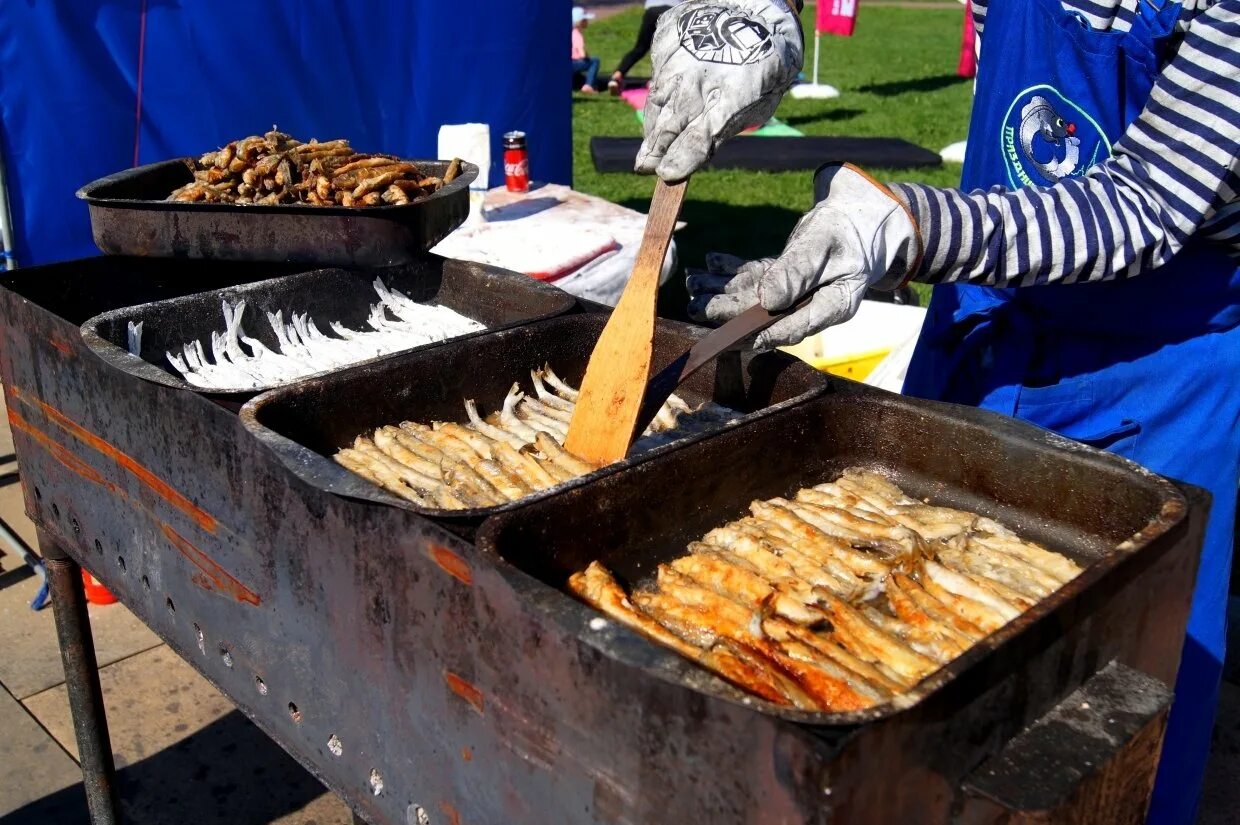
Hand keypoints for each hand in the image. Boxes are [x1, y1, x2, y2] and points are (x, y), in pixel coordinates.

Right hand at [635, 0, 803, 180]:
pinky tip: (671, 95)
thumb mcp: (759, 101)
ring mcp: (679, 58)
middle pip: (669, 127)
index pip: (698, 140)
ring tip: (654, 141)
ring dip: (655, 125)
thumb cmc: (764, 62)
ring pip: (657, 103)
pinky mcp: (667, 39)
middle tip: (645, 166)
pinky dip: (662, 89)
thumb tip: (693, 154)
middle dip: (655, 151)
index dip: (680, 161)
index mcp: (732, 97)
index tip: (665, 174)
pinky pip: (657, 73)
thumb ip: (726, 127)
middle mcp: (699, 78)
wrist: (758, 4)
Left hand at [687, 165, 921, 348]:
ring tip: (692, 286)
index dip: (766, 333)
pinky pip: (754, 277)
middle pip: (766, 314)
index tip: (739, 338)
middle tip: (698, 309)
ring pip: (753, 296)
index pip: (796, 326)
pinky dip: (730, 271)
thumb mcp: (826, 246)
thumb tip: (767, 300)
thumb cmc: (849, 229)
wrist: (860, 216)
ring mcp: (795, 293)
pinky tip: (708, 264)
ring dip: (721, 291)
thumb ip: (799, 271)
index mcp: (833, 305)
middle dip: (729, 312)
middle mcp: (811, 305)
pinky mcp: (784, 277)